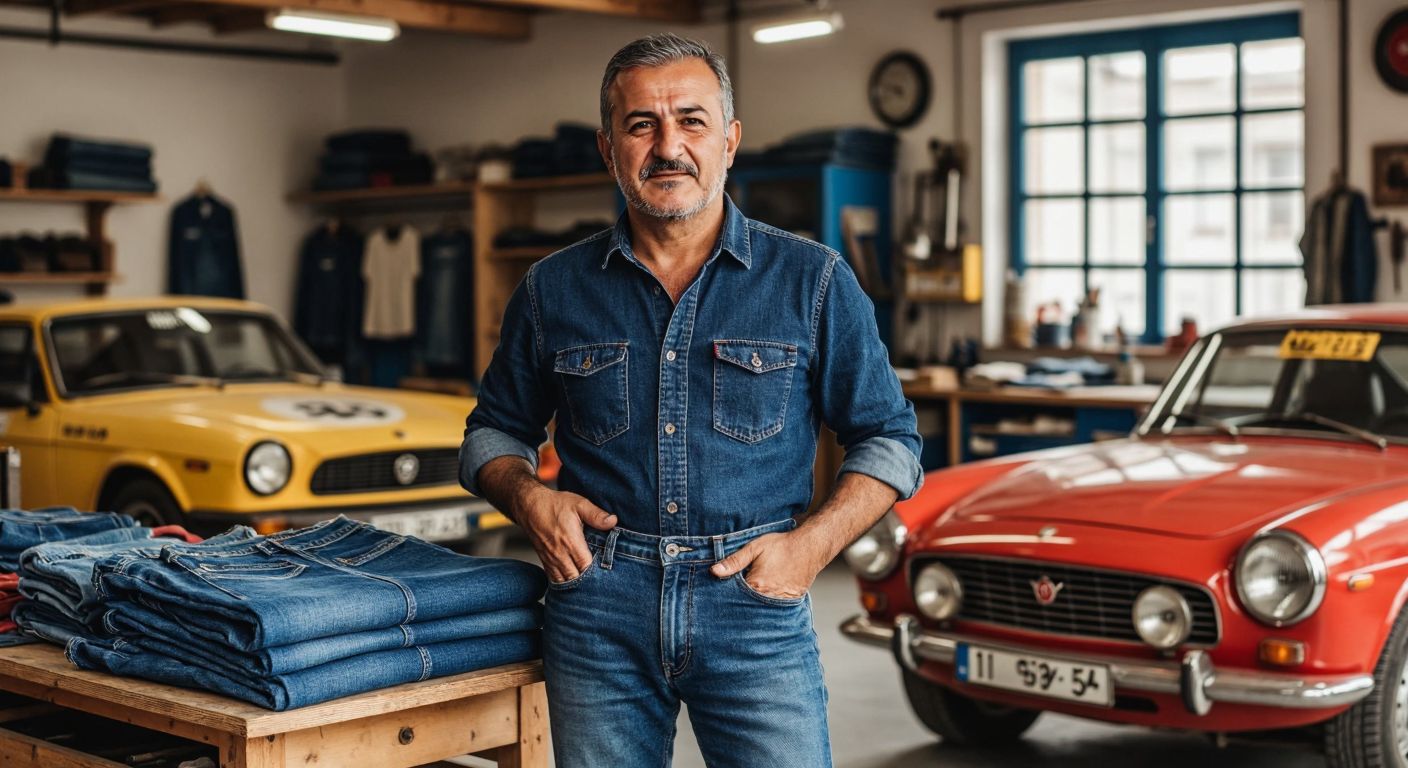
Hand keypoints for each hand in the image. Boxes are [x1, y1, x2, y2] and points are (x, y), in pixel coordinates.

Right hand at [514, 486, 616, 583]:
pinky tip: (573, 581)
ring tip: (587, 583)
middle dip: (587, 581)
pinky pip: (554, 579)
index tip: (606, 571)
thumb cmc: (554, 505)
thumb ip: (596, 515)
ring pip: (564, 581)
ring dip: (575, 584)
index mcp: (571, 542)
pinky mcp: (544, 560)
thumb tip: (613, 522)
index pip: (586, 566)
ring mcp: (551, 559)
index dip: (596, 572)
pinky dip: (564, 582)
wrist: (529, 506)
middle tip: (599, 580)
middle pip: (576, 578)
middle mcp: (560, 554)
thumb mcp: (579, 504)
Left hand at [708, 531, 827, 599]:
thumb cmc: (782, 545)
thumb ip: (734, 561)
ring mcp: (781, 601)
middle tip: (736, 600)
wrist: (810, 547)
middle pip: (748, 606)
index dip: (728, 596)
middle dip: (741, 603)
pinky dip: (769, 604)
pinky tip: (766, 598)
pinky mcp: (791, 601)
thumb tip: (714, 571)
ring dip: (756, 605)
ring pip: (762, 608)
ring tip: (753, 599)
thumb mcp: (754, 548)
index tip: (722, 596)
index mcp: (756, 585)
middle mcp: (768, 597)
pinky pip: (776, 608)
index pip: (735, 598)